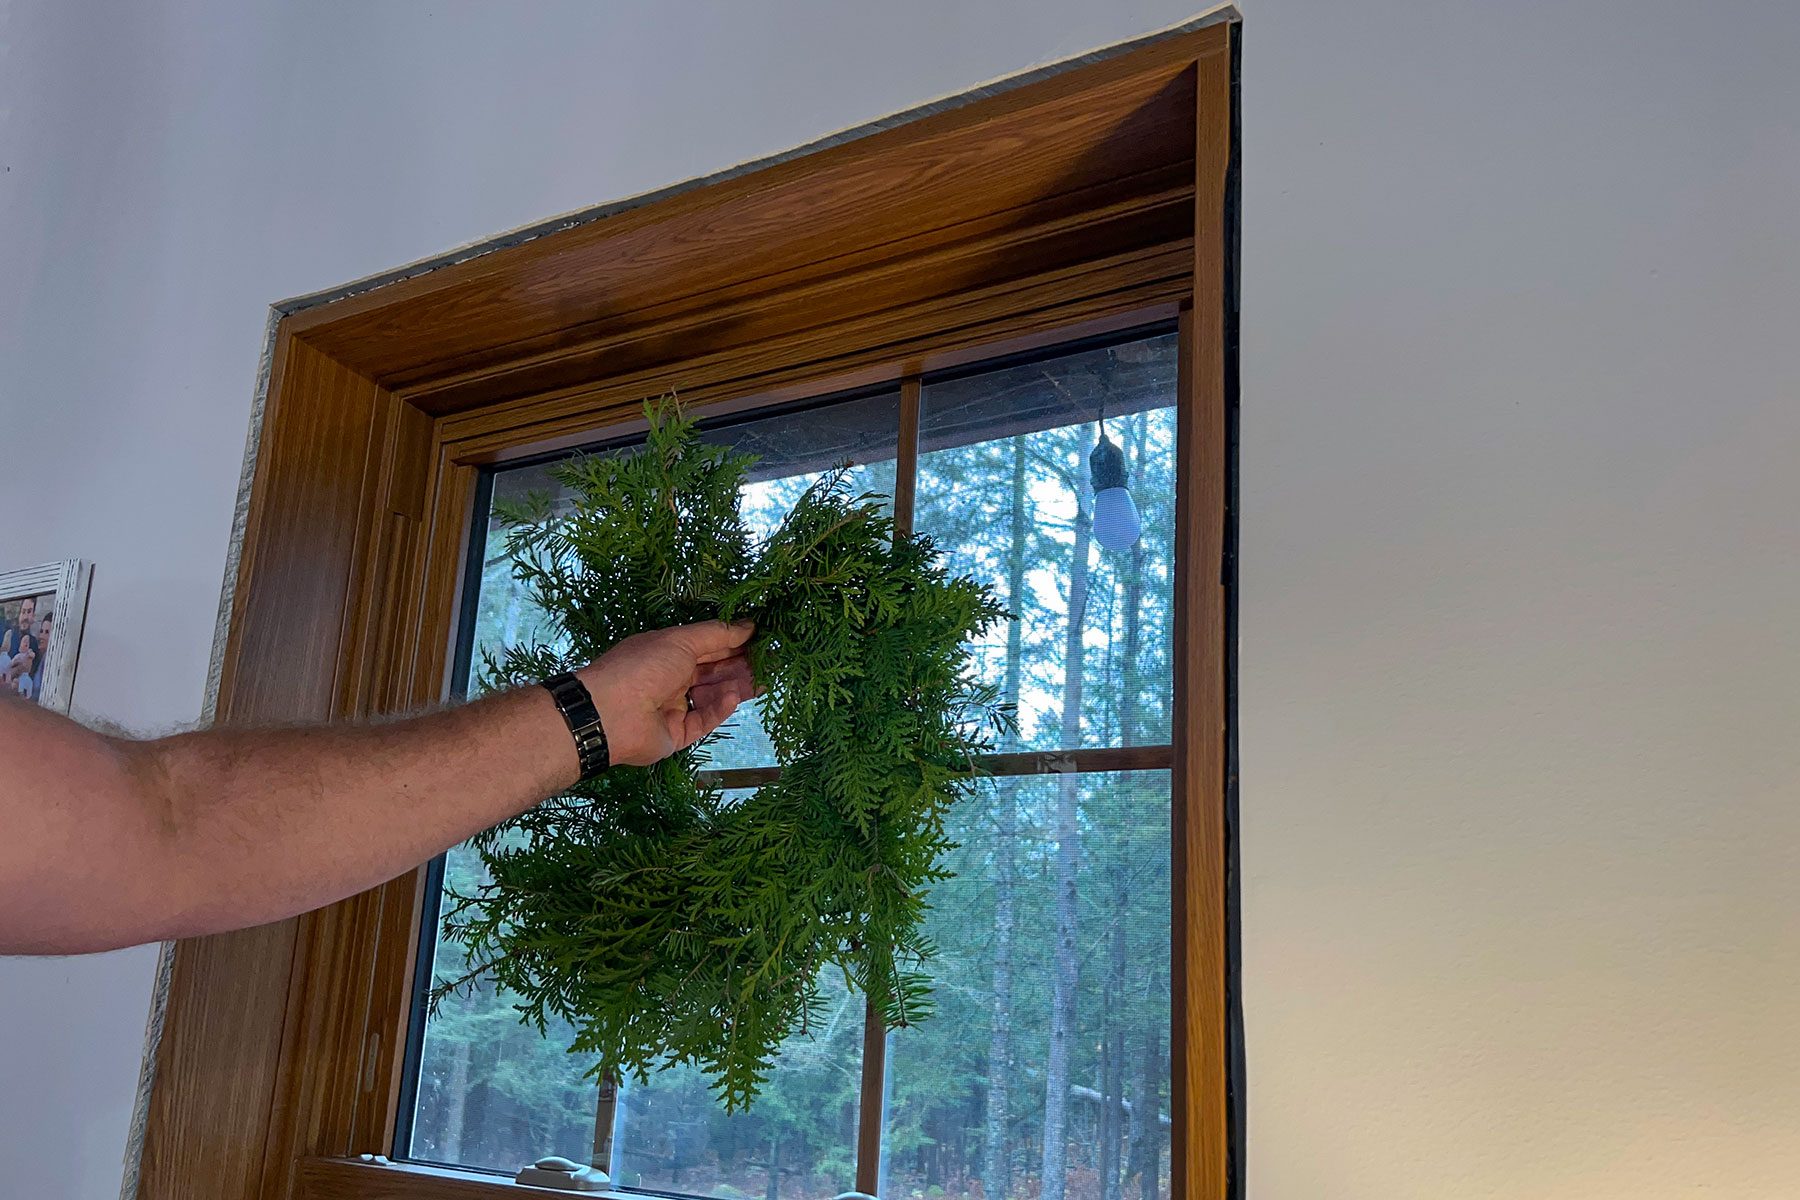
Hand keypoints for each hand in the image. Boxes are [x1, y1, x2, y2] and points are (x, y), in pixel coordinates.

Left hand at [577, 620, 756, 766]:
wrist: (612, 712)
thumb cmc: (644, 666)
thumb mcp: (681, 640)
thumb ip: (717, 634)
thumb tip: (748, 625)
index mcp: (666, 653)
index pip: (706, 647)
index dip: (732, 643)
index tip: (760, 640)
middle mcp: (670, 679)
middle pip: (711, 673)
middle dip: (738, 666)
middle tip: (767, 663)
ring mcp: (673, 708)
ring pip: (711, 697)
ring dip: (734, 687)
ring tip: (760, 680)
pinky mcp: (677, 735)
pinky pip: (704, 720)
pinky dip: (719, 708)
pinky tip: (733, 697)